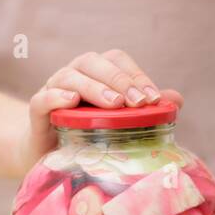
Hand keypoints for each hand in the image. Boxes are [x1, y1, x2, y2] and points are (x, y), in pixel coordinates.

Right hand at [17, 49, 184, 172]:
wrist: (47, 153)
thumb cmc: (86, 132)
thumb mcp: (117, 121)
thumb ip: (144, 108)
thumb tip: (177, 100)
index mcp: (95, 73)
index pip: (117, 61)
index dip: (136, 75)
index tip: (154, 98)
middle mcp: (74, 74)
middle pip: (94, 63)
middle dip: (119, 80)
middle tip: (138, 102)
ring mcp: (53, 89)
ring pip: (70, 77)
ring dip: (94, 87)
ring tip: (114, 104)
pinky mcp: (37, 111)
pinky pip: (42, 98)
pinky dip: (56, 97)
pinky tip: (71, 101)